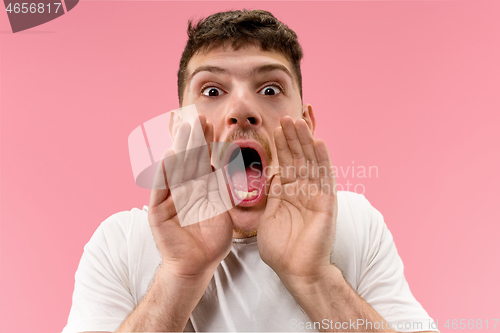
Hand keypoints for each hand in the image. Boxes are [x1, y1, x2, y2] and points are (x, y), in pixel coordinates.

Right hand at [148, 115, 232, 279]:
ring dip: (179, 148)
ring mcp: (169, 197)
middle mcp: (183, 188)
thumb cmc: (212, 239)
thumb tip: (231, 164)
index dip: (206, 141)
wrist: (198, 265)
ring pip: (175, 169)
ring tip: (183, 129)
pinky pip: (161, 190)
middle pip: (188, 158)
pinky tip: (169, 157)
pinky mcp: (158, 210)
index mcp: (199, 187)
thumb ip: (222, 188)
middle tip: (197, 117)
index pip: (202, 159)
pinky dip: (164, 174)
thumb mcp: (222, 209)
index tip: (211, 122)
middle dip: (193, 139)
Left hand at [257, 116, 337, 286]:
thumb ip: (269, 196)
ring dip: (305, 141)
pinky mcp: (326, 202)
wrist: (296, 271)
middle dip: (291, 137)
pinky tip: (319, 142)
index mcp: (288, 193)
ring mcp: (316, 195)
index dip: (280, 145)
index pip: (285, 163)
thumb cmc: (281, 249)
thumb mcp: (267, 217)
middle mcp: (304, 190)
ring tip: (298, 121)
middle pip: (298, 158)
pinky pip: (325, 177)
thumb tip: (267, 178)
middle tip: (286, 117)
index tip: (274, 127)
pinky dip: (322, 159)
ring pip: (310, 162)